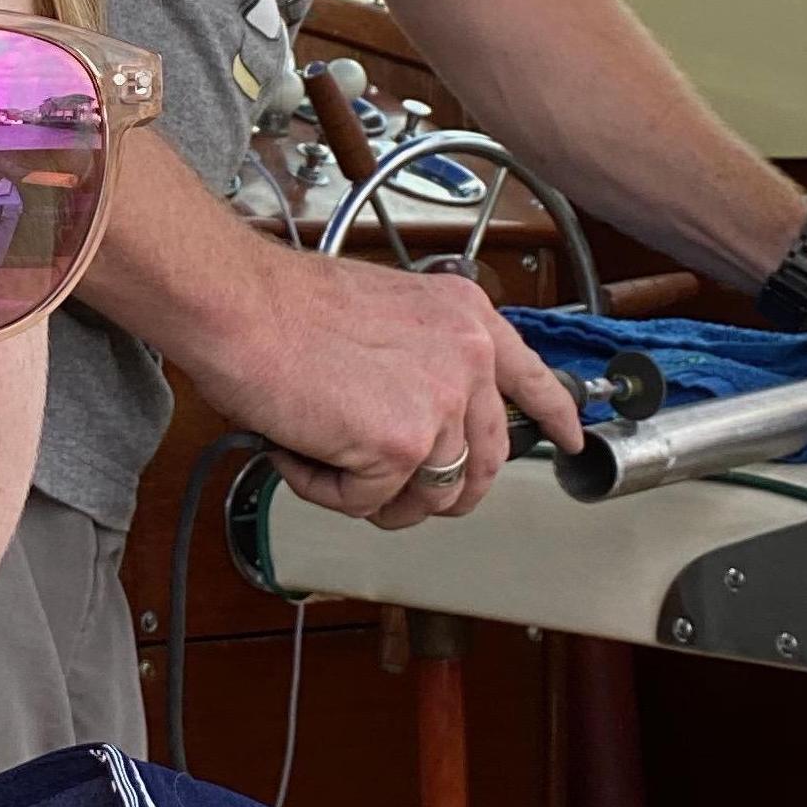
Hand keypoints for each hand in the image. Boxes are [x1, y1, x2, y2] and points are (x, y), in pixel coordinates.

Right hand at [184, 243, 586, 530]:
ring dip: (366, 488)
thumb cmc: (282, 304)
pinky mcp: (401, 446)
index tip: (569, 439)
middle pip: (480, 464)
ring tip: (319, 445)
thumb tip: (416, 411)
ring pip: (424, 496)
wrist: (237, 304)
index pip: (533, 378)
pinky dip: (323, 488)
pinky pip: (366, 502)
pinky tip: (298, 446)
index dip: (554, 417)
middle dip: (433, 489)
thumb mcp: (384, 309)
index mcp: (465, 318)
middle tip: (379, 479)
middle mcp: (468, 357)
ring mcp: (440, 404)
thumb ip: (420, 354)